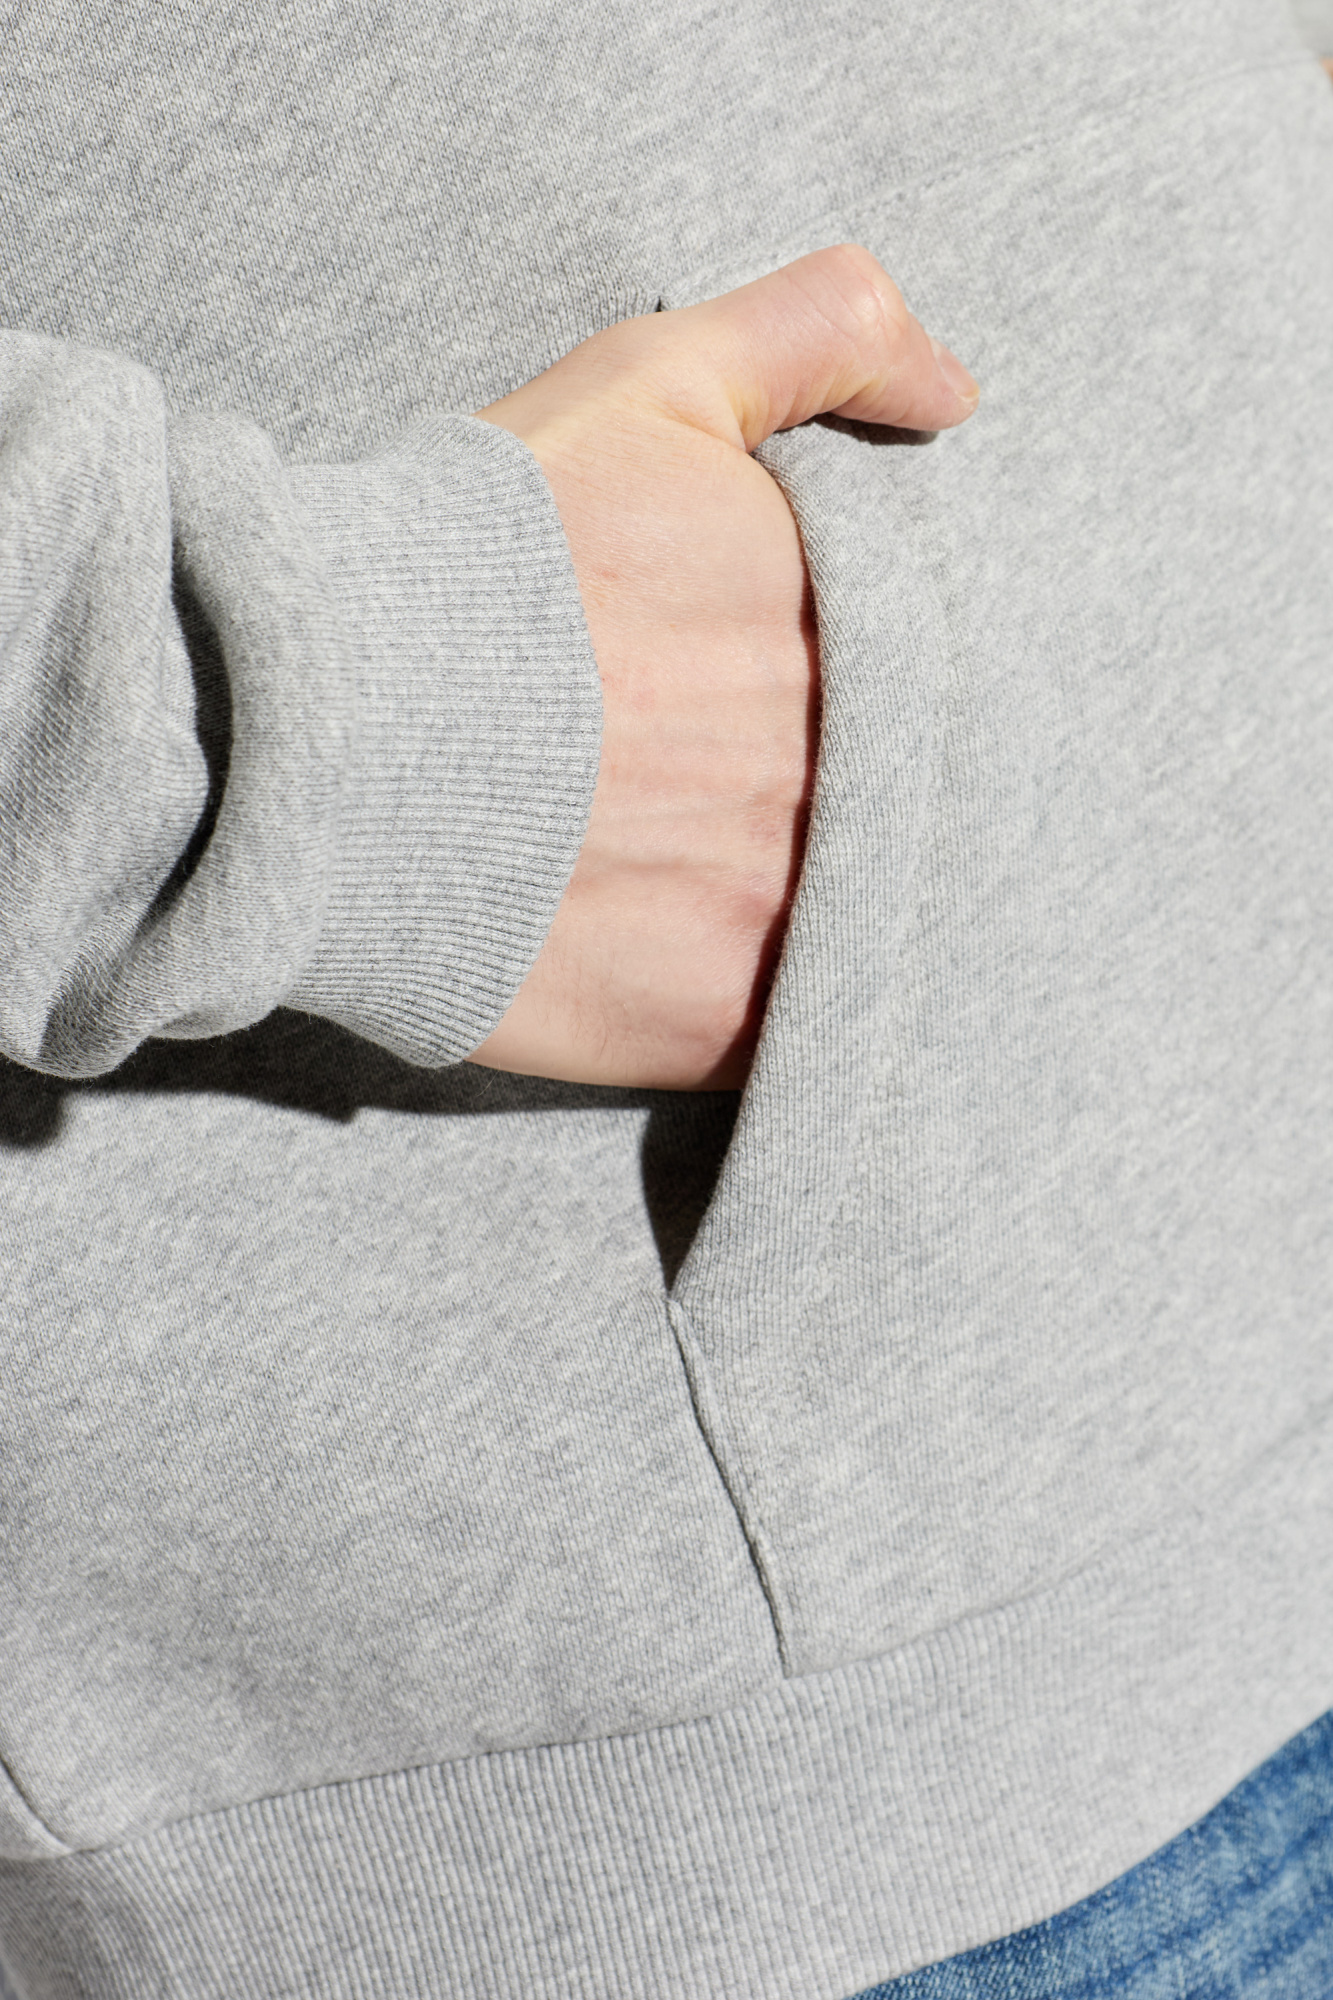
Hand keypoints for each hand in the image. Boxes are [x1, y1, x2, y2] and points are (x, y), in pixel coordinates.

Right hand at [469, 244, 978, 1088]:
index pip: (950, 676)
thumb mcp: (653, 381)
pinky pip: (804, 1027)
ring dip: (824, 900)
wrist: (328, 723)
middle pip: (915, 800)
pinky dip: (777, 1004)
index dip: (884, 689)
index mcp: (853, 632)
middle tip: (745, 790)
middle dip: (856, 792)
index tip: (803, 698)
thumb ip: (820, 337)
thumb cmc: (480, 553)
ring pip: (870, 918)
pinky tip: (698, 960)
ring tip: (716, 873)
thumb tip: (957, 393)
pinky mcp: (722, 1022)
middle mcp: (851, 774)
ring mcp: (794, 908)